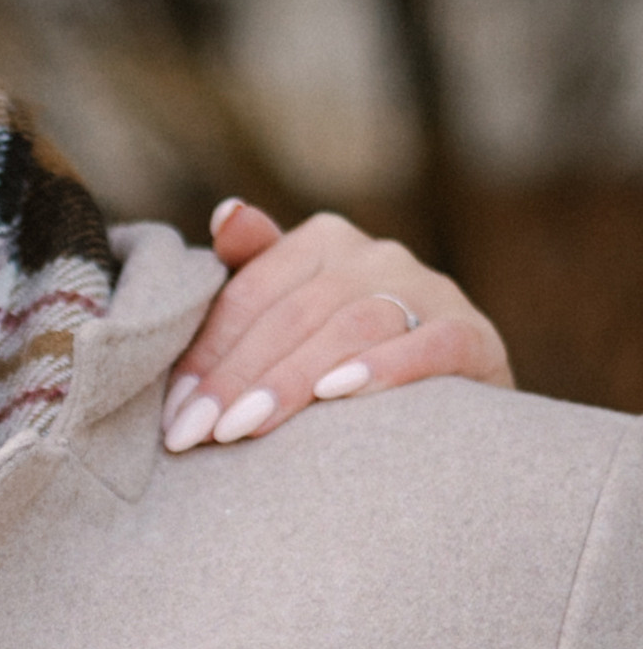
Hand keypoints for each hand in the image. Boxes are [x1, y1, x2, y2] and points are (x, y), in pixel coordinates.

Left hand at [162, 200, 511, 452]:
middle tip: (196, 435)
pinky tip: (337, 394)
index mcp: (325, 242)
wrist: (457, 404)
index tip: (174, 414)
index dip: (207, 352)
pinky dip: (383, 367)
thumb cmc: (349, 361)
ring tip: (244, 427)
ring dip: (291, 378)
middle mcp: (379, 255)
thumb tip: (226, 213)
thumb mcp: (296, 317)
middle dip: (236, 378)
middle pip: (293, 313)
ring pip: (351, 325)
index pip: (251, 294)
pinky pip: (429, 343)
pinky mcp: (473, 335)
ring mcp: (431, 290)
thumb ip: (255, 273)